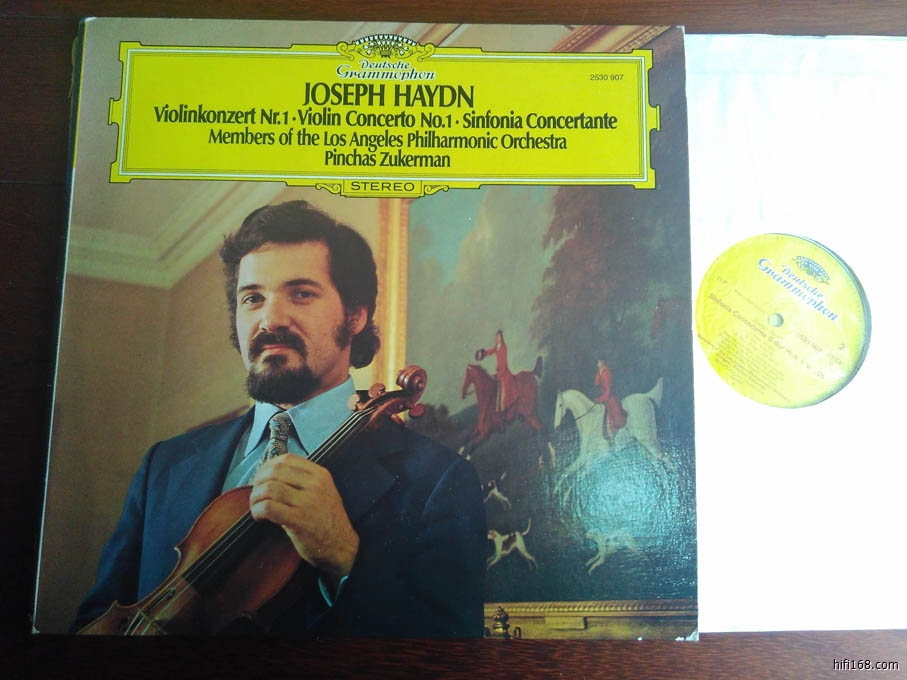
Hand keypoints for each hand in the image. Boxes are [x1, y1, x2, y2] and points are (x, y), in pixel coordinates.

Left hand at [249, 454, 358, 587]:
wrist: (341, 545)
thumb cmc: (327, 520)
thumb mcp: (322, 492)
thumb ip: (301, 481)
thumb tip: (269, 476)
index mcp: (320, 475)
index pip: (287, 459)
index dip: (268, 466)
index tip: (262, 477)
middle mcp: (315, 484)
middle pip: (275, 471)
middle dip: (258, 481)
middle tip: (256, 494)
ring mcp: (308, 502)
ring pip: (269, 488)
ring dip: (256, 497)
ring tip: (257, 507)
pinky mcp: (298, 519)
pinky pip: (269, 507)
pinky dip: (258, 510)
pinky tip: (260, 517)